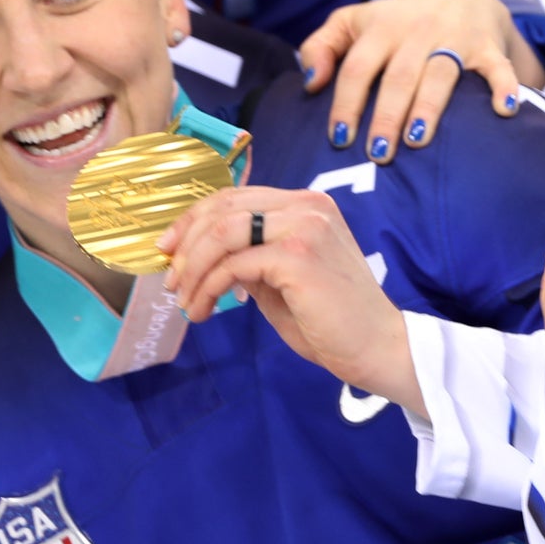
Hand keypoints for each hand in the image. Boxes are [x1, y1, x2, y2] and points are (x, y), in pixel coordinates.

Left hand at [158, 185, 422, 412]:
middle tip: (170, 280)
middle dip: (186, 243)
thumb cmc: (331, 320)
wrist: (375, 347)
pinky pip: (233, 265)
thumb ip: (250, 256)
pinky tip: (203, 310)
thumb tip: (201, 253)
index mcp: (307, 205)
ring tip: (185, 300)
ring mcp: (305, 226)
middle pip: (224, 207)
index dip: (193, 219)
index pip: (236, 196)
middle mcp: (308, 205)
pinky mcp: (298, 255)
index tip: (168, 250)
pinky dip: (207, 288)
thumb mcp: (281, 279)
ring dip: (193, 268)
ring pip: (223, 232)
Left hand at [298, 0, 539, 161]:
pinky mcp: (488, 48)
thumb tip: (309, 83)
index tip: (339, 138)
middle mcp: (417, 32)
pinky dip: (504, 86)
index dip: (346, 102)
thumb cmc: (394, 22)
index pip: (358, 67)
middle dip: (387, 114)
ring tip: (418, 140)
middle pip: (400, 76)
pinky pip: (498, 67)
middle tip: (377, 153)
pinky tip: (504, 110)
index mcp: (381, 29)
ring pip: (441, 74)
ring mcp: (455, 40)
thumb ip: (320, 47)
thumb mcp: (352, 22)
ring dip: (429, 107)